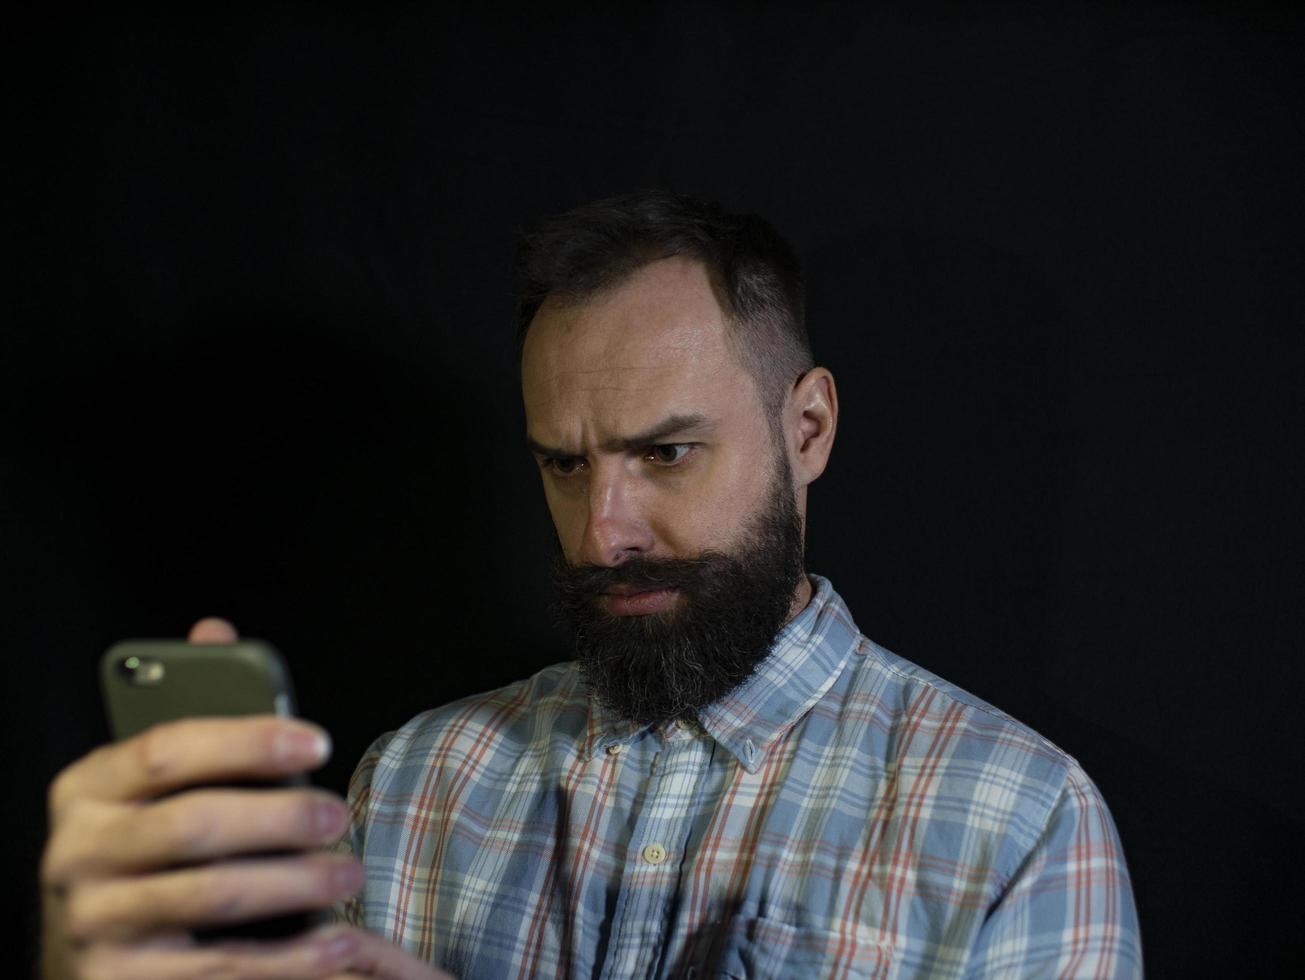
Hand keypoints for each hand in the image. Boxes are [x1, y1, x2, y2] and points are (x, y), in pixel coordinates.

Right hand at [40, 618, 453, 979]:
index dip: (248, 740)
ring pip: (211, 897)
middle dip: (281, 818)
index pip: (167, 748)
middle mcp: (76, 854)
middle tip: (341, 816)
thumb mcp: (151, 781)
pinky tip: (337, 944)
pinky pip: (218, 969)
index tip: (318, 739)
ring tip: (349, 874)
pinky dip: (289, 960)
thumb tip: (214, 630)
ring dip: (295, 884)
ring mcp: (94, 923)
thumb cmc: (147, 847)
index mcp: (88, 787)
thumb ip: (188, 708)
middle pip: (193, 825)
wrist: (99, 952)